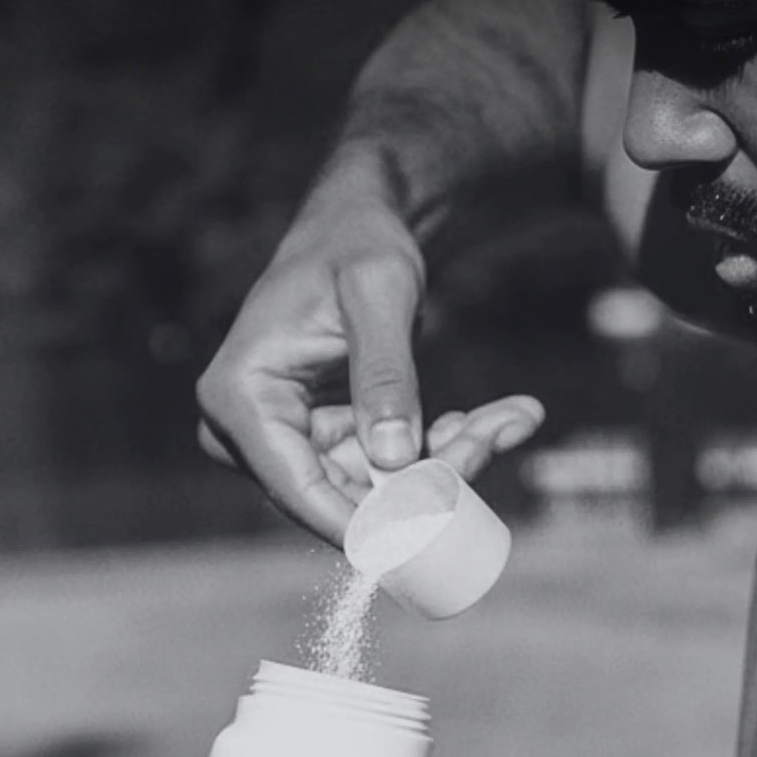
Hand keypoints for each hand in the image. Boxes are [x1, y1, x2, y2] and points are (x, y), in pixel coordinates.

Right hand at [196, 157, 542, 545]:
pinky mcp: (326, 441)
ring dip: (451, 460)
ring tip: (516, 416)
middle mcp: (250, 430)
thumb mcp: (378, 294)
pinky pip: (390, 469)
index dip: (365, 521)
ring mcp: (289, 440)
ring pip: (378, 488)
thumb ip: (384, 373)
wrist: (360, 224)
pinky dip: (445, 448)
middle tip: (502, 432)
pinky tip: (499, 417)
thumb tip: (393, 457)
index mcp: (240, 396)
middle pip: (345, 494)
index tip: (436, 533)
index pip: (296, 487)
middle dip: (430, 476)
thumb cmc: (358, 243)